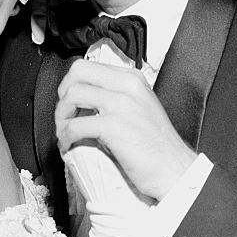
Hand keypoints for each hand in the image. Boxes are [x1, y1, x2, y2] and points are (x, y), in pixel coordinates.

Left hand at [55, 59, 196, 201]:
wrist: (175, 170)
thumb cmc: (158, 147)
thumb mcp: (141, 108)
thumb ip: (118, 97)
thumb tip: (88, 101)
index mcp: (133, 79)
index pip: (89, 67)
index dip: (71, 85)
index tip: (70, 104)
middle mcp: (128, 86)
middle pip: (77, 73)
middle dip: (62, 95)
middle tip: (64, 116)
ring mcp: (121, 104)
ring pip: (72, 95)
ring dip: (61, 117)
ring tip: (64, 133)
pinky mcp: (114, 126)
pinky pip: (75, 125)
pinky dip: (66, 137)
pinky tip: (69, 146)